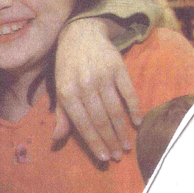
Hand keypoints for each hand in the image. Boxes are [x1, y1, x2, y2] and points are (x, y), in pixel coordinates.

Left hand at [54, 18, 142, 161]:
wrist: (80, 34)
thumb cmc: (67, 67)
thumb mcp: (59, 89)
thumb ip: (61, 115)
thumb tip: (56, 139)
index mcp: (67, 93)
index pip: (82, 124)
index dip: (93, 142)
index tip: (103, 158)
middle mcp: (84, 85)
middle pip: (100, 119)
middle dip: (110, 141)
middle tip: (117, 156)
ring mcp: (102, 76)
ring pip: (114, 110)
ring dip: (122, 131)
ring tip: (127, 146)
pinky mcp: (118, 68)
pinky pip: (128, 93)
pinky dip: (134, 109)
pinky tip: (137, 123)